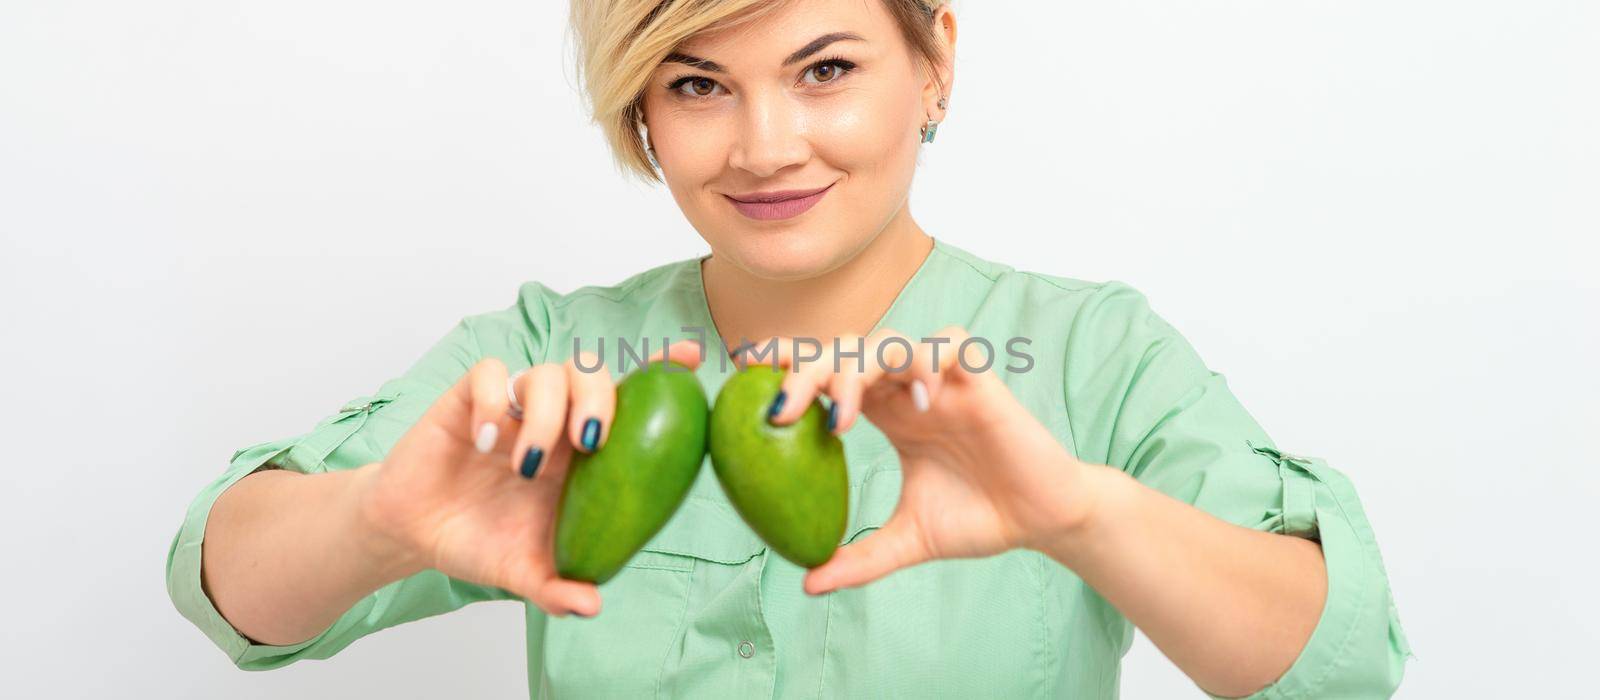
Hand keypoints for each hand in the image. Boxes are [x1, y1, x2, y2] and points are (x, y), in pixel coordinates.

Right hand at [355, 339, 705, 616]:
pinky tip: (486, 443)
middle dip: (599, 397)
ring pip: (547, 372)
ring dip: (546, 415)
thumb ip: (557, 588)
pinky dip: (494, 402)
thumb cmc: (481, 541)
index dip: (660, 371)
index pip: (630, 397)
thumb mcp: (523, 572)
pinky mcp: (469, 399)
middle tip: (590, 442)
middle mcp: (555, 418)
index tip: (690, 359)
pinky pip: (490, 374)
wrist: (415, 534)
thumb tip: (592, 606)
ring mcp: (514, 406)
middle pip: (592, 373)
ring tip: (526, 465)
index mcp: (583, 452)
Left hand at [757, 327, 1104, 594]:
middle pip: (847, 351)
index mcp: (887, 414)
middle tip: (780, 409)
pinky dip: (926, 361)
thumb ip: (860, 558)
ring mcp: (943, 382)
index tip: (746, 376)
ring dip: (857, 369)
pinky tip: (916, 403)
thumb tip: (808, 583)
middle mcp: (908, 390)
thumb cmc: (979, 520)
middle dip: (807, 367)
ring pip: (889, 342)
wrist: (1042, 521)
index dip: (790, 366)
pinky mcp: (980, 382)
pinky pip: (950, 344)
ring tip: (841, 417)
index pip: (830, 373)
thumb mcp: (907, 541)